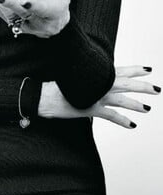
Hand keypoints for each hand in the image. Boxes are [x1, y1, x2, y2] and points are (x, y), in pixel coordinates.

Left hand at [0, 0, 70, 37]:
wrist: (54, 23)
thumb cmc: (59, 2)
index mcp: (53, 14)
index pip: (43, 10)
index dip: (34, 6)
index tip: (24, 2)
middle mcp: (39, 24)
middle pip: (22, 14)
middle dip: (9, 4)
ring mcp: (26, 27)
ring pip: (10, 16)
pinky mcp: (16, 26)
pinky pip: (4, 16)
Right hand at [38, 65, 160, 128]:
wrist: (43, 94)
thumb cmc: (55, 85)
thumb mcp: (73, 76)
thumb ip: (86, 76)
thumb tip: (92, 77)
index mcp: (95, 73)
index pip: (120, 69)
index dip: (135, 69)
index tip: (148, 69)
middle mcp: (99, 83)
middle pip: (126, 83)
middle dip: (143, 86)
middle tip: (157, 89)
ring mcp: (96, 96)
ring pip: (123, 100)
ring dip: (137, 104)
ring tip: (148, 108)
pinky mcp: (91, 109)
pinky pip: (112, 116)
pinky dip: (123, 121)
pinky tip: (132, 125)